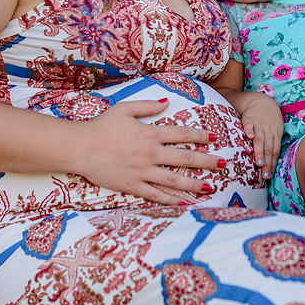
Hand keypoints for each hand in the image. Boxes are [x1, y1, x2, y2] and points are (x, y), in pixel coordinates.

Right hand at [74, 99, 220, 203]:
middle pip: (185, 158)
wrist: (79, 147)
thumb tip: (167, 102)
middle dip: (207, 161)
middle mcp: (150, 154)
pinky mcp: (132, 185)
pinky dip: (170, 199)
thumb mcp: (124, 109)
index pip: (182, 134)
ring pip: (174, 179)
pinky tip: (184, 202)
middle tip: (224, 164)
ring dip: (195, 183)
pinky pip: (155, 194)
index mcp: (150, 133)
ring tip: (211, 186)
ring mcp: (142, 171)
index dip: (201, 135)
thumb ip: (147, 106)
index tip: (215, 137)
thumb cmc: (100, 126)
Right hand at [238, 93, 281, 178]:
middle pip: (268, 148)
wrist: (261, 101)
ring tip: (258, 163)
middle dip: (267, 163)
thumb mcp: (275, 131)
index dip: (272, 164)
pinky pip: (249, 125)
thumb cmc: (268, 120)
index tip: (269, 176)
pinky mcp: (249, 119)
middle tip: (264, 175)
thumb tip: (270, 164)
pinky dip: (249, 130)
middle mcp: (269, 131)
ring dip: (259, 151)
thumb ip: (272, 145)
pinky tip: (248, 137)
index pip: (275, 151)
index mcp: (276, 135)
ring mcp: (259, 125)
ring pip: (260, 140)